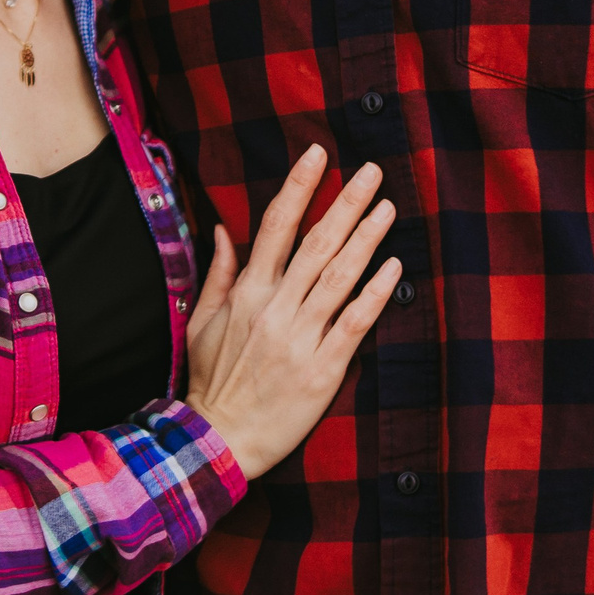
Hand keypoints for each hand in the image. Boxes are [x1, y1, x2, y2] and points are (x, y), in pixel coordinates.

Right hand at [183, 146, 399, 479]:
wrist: (219, 440)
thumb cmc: (211, 381)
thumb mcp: (200, 322)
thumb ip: (217, 273)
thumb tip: (221, 229)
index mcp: (247, 293)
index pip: (275, 226)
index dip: (299, 187)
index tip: (318, 154)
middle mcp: (275, 308)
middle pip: (316, 243)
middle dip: (345, 202)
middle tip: (371, 171)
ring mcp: (300, 338)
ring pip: (339, 276)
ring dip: (366, 238)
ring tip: (387, 207)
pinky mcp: (323, 369)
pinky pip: (354, 323)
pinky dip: (374, 292)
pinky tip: (393, 266)